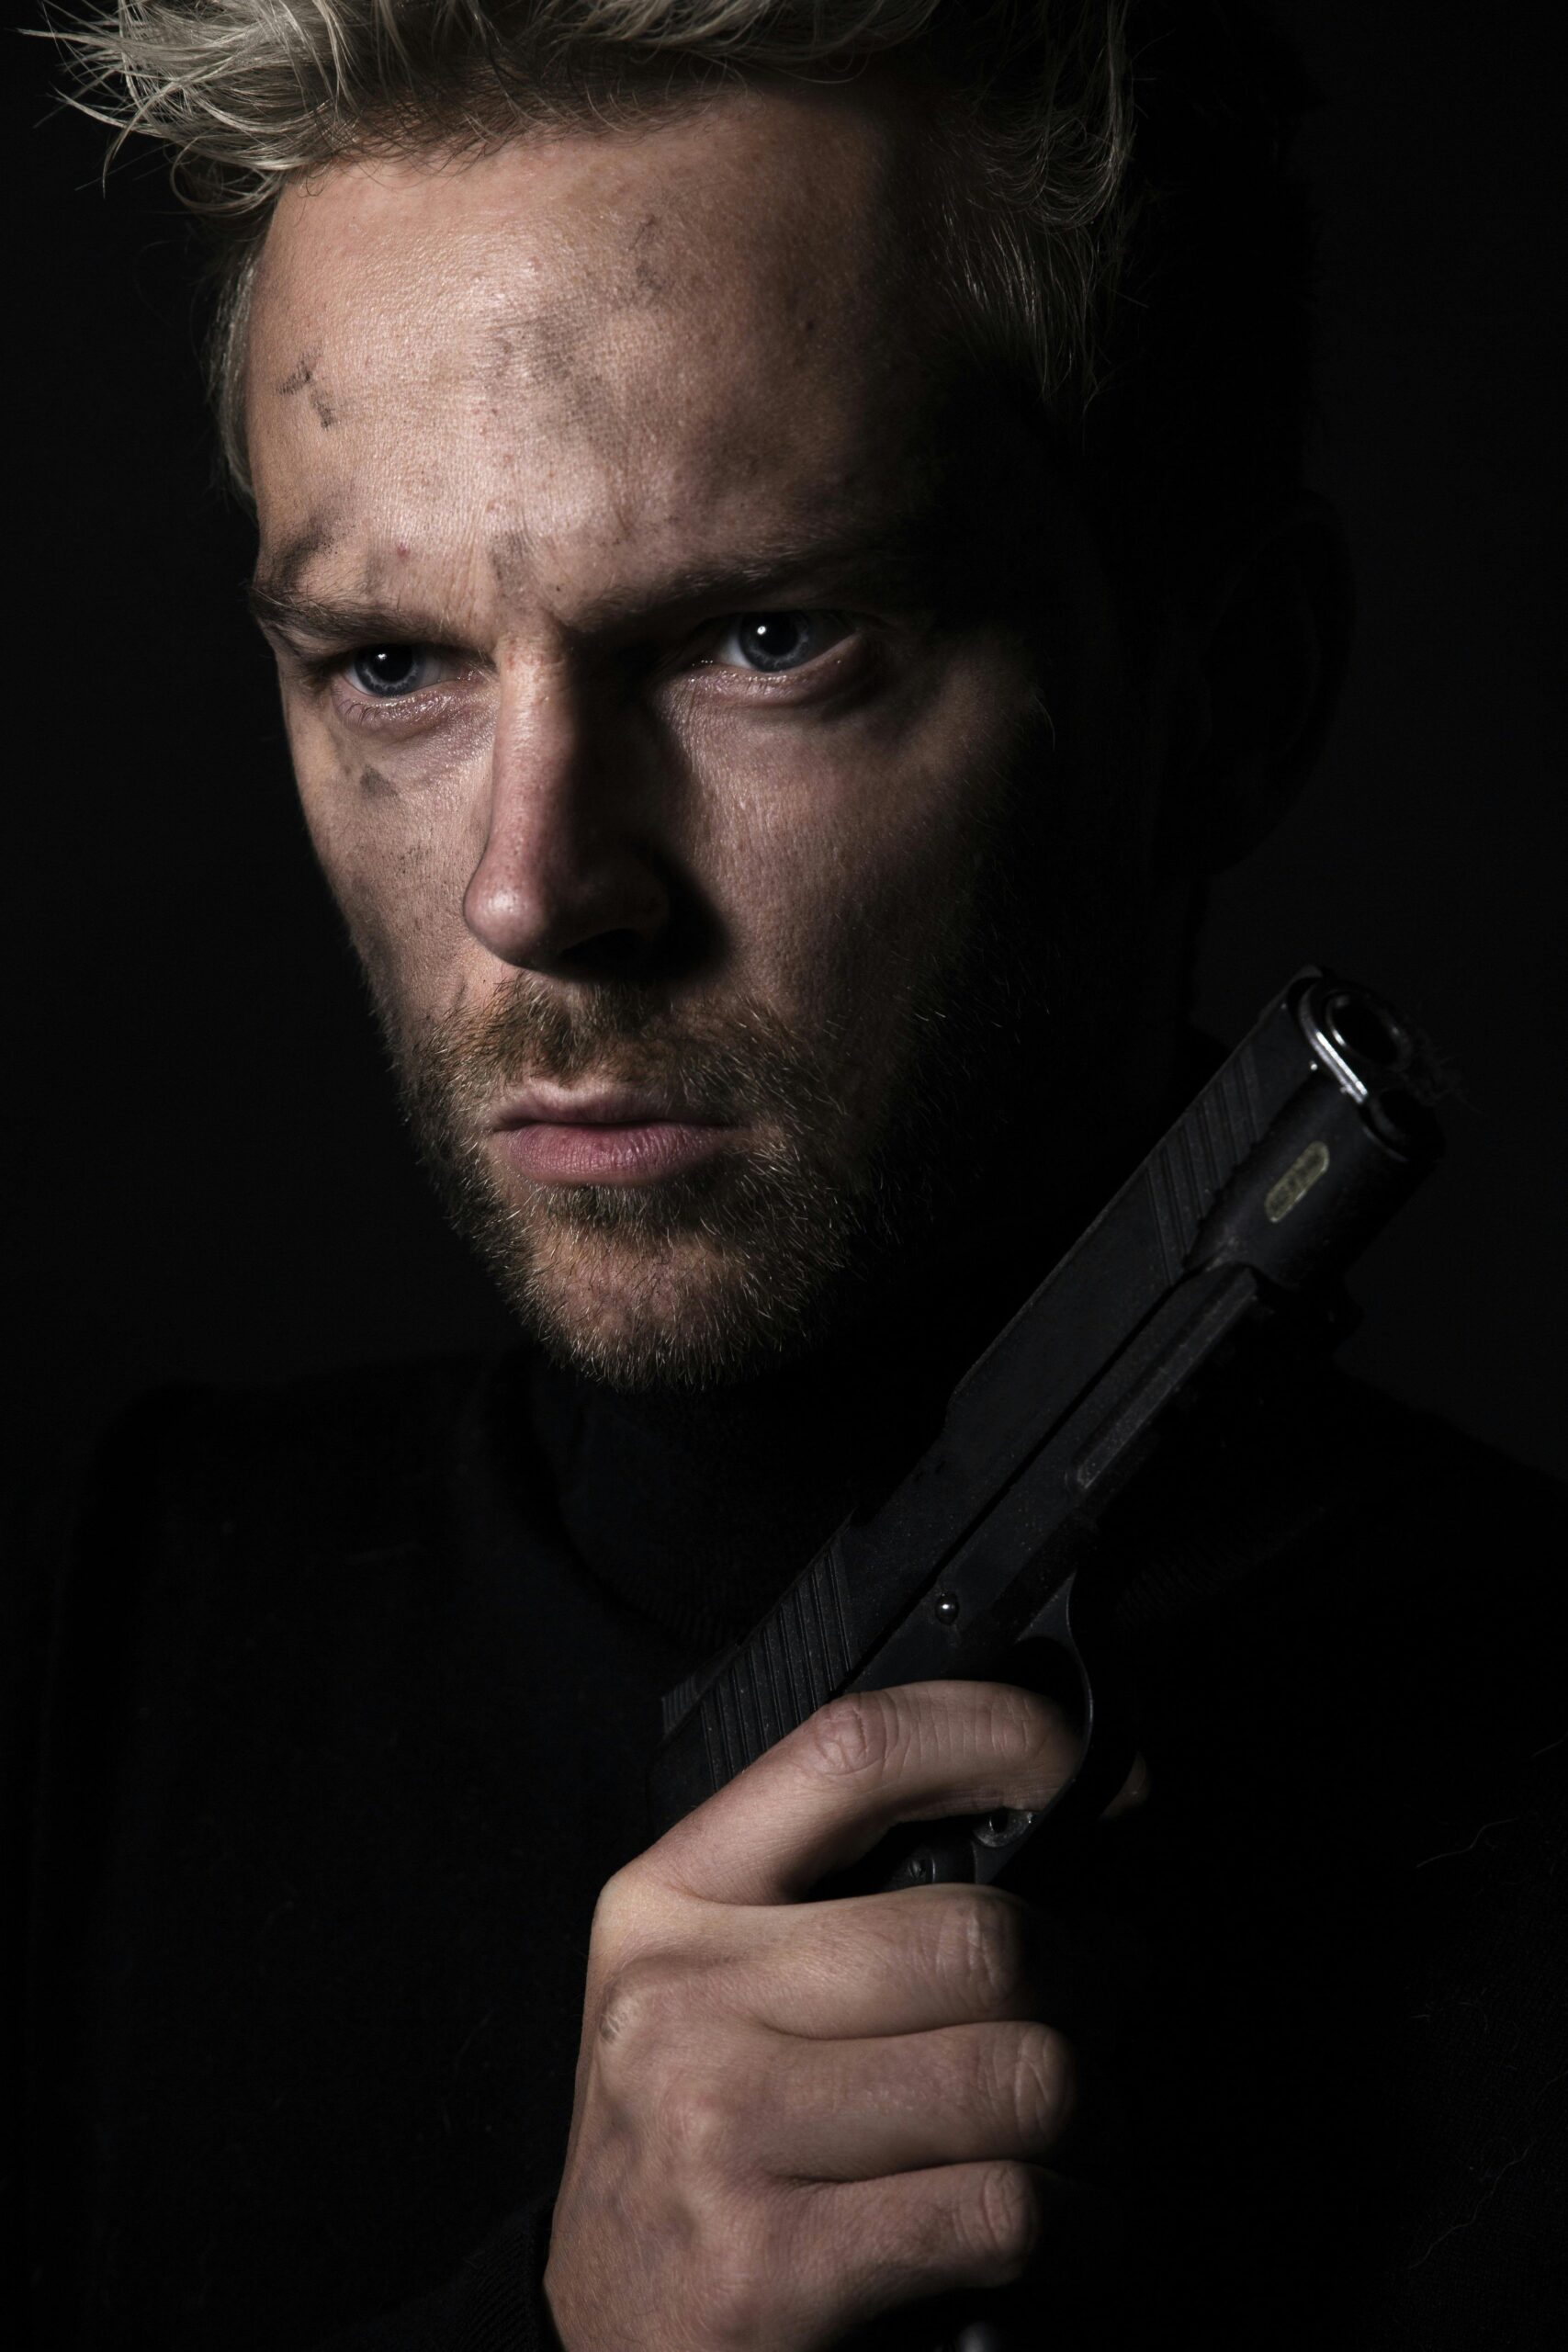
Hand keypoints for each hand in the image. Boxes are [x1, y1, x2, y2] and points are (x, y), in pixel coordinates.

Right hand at [544, 1680, 1141, 2350]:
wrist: (602, 2349)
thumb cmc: (691, 2155)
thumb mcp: (711, 1992)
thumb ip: (833, 1903)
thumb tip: (1045, 1837)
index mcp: (671, 1898)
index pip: (850, 1753)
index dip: (994, 1735)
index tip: (1087, 1767)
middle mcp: (682, 1997)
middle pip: (976, 1936)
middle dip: (1088, 1985)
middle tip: (1101, 2016)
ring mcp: (719, 2128)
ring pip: (1016, 2074)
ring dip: (1094, 2120)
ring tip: (1080, 2135)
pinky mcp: (772, 2265)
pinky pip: (1005, 2207)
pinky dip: (1078, 2227)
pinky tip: (1066, 2231)